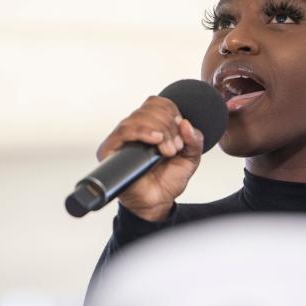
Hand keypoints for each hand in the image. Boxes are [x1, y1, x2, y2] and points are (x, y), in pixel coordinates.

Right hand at [96, 96, 204, 221]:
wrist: (157, 202)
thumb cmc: (168, 180)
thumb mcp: (190, 158)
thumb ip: (194, 140)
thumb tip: (186, 123)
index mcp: (152, 126)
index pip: (158, 103)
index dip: (172, 112)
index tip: (181, 131)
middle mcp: (135, 129)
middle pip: (150, 108)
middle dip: (169, 125)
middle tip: (175, 147)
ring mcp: (122, 138)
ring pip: (138, 117)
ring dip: (160, 131)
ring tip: (167, 150)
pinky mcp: (110, 149)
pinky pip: (124, 130)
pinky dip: (142, 132)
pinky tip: (155, 140)